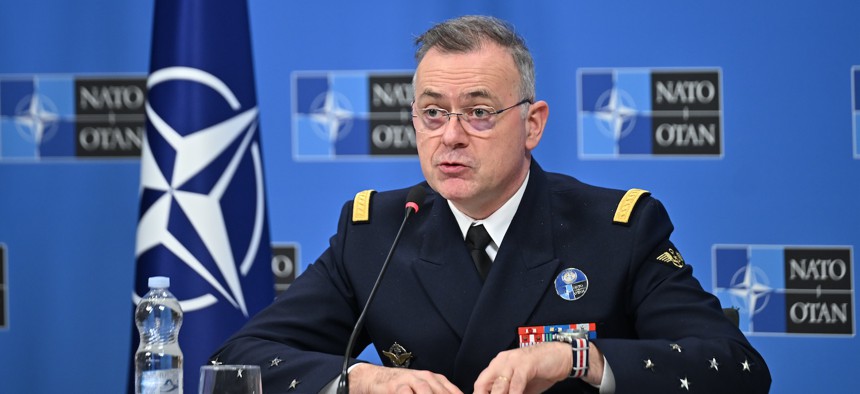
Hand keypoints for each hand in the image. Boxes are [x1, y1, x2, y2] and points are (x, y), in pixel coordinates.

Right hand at [348, 363, 462, 393]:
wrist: (378, 378)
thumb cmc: (405, 387)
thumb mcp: (424, 389)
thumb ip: (439, 392)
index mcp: (436, 380)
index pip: (452, 392)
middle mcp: (426, 378)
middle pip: (441, 392)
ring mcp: (411, 380)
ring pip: (425, 391)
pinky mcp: (396, 386)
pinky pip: (406, 393)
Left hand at [473, 342, 604, 393]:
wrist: (562, 356)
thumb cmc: (541, 370)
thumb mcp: (521, 386)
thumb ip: (511, 393)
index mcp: (498, 365)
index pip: (480, 383)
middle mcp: (502, 361)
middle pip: (485, 385)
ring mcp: (514, 361)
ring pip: (499, 385)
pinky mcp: (527, 363)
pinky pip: (516, 383)